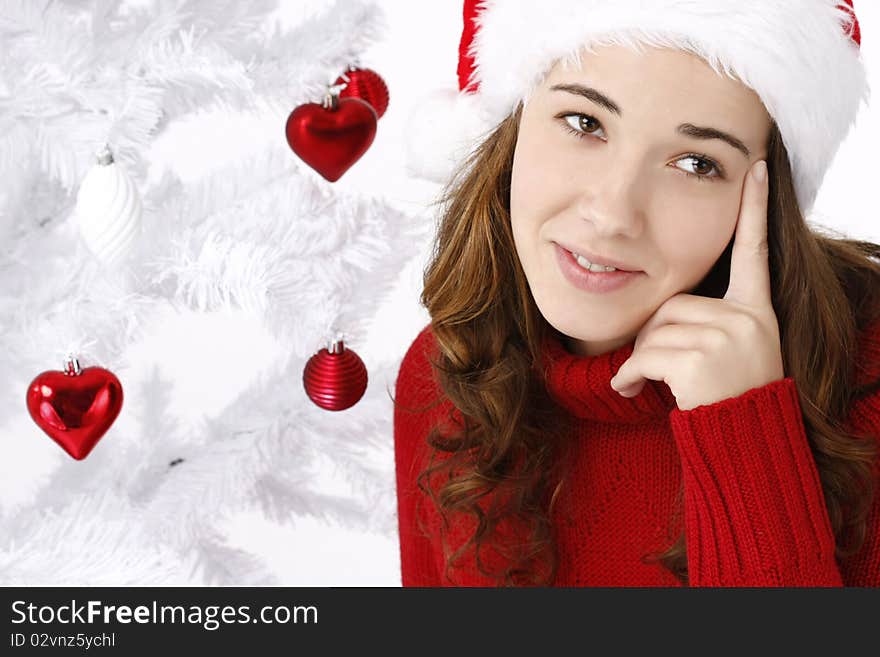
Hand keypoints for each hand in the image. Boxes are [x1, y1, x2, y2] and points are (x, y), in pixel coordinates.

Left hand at [609, 160, 784, 411]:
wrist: (744, 444)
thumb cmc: (731, 397)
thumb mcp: (735, 351)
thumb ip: (708, 321)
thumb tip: (659, 313)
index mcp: (756, 310)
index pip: (754, 251)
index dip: (754, 209)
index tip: (758, 167)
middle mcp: (747, 318)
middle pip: (673, 303)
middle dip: (654, 335)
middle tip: (655, 365)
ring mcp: (727, 338)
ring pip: (655, 331)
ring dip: (639, 359)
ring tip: (645, 382)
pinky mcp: (701, 359)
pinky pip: (644, 355)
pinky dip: (627, 375)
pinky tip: (630, 391)